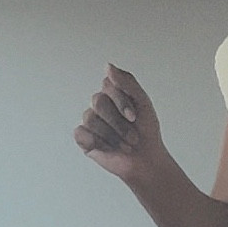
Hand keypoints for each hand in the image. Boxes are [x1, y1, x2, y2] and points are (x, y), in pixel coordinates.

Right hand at [74, 65, 165, 186]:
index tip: (135, 117)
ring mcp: (90, 121)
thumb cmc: (146, 132)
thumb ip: (127, 82)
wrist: (146, 160)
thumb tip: (107, 66)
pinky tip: (108, 149)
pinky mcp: (83, 138)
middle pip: (98, 101)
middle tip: (133, 137)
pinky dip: (98, 142)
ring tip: (124, 146)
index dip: (121, 102)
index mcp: (113, 93)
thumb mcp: (143, 102)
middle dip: (118, 122)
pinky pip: (82, 133)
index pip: (107, 85)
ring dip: (112, 136)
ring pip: (91, 118)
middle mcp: (99, 105)